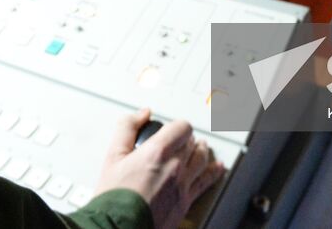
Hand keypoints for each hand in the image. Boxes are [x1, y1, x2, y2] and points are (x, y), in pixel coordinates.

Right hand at [91, 108, 224, 228]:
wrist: (119, 228)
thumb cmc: (113, 197)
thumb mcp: (113, 156)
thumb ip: (127, 128)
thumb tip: (142, 113)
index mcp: (158, 152)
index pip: (182, 127)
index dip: (177, 126)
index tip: (171, 129)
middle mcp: (175, 167)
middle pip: (191, 144)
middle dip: (186, 139)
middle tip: (181, 140)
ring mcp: (182, 186)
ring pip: (202, 161)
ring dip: (201, 151)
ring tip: (201, 147)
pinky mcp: (185, 203)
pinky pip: (206, 183)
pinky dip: (214, 172)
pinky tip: (218, 168)